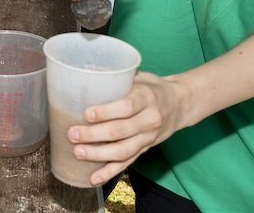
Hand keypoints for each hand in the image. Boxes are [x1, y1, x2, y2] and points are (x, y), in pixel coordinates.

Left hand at [65, 71, 190, 184]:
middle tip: (73, 134)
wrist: (179, 104)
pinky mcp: (145, 150)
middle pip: (121, 131)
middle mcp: (149, 119)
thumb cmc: (152, 87)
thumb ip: (118, 78)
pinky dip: (110, 172)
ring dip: (99, 154)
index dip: (106, 112)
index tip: (87, 114)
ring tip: (78, 153)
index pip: (127, 107)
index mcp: (147, 97)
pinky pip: (127, 163)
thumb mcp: (140, 77)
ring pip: (123, 150)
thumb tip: (85, 74)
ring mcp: (148, 137)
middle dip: (95, 135)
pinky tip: (94, 178)